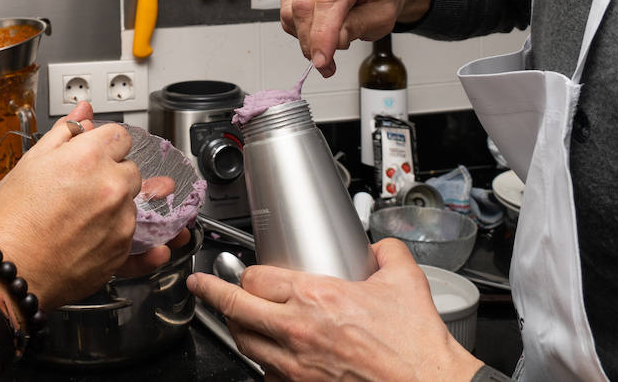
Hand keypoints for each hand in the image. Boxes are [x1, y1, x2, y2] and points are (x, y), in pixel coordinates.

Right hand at [0, 102, 140, 308]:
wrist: (9, 268)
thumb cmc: (14, 218)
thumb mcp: (33, 161)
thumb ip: (65, 132)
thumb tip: (84, 111)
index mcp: (91, 157)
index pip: (120, 135)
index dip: (104, 145)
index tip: (93, 156)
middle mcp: (112, 186)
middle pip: (130, 168)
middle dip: (111, 174)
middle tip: (80, 189)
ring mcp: (121, 219)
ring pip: (131, 201)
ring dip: (113, 204)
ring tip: (78, 216)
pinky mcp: (122, 249)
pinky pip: (129, 232)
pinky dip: (113, 232)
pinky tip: (85, 235)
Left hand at [187, 239, 482, 380]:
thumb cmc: (415, 346)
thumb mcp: (406, 283)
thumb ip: (387, 254)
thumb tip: (380, 247)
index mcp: (316, 298)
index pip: (256, 278)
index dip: (249, 272)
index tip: (247, 271)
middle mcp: (297, 332)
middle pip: (236, 309)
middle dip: (214, 295)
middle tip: (203, 287)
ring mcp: (295, 366)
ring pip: (245, 344)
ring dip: (237, 329)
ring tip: (234, 319)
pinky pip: (266, 375)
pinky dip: (262, 362)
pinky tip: (268, 355)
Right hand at [280, 0, 429, 75]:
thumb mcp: (383, 17)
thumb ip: (358, 27)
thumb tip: (333, 41)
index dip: (322, 33)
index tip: (322, 60)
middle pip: (304, 5)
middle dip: (311, 41)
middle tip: (325, 62)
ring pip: (290, 11)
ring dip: (305, 37)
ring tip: (326, 43)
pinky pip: (286, 12)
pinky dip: (299, 30)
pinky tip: (317, 30)